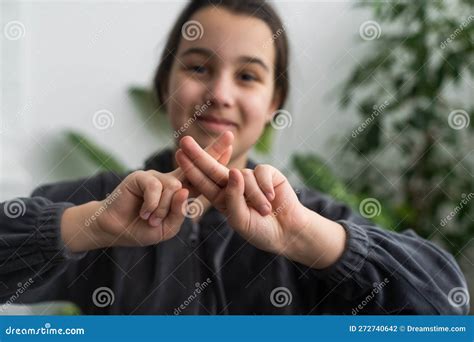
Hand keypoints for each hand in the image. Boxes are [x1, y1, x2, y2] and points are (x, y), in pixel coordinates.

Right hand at [61, 131, 233, 251]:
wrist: (114, 230)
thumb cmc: (141, 228)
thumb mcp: (167, 228)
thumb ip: (179, 213)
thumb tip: (185, 190)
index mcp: (179, 192)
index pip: (200, 176)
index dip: (214, 162)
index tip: (230, 146)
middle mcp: (170, 181)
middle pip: (194, 164)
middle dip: (213, 151)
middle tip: (230, 135)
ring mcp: (156, 176)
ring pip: (175, 188)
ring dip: (164, 209)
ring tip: (150, 219)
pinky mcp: (140, 176)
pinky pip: (156, 188)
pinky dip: (153, 205)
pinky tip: (144, 213)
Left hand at [175, 135, 306, 254]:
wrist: (288, 231)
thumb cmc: (261, 230)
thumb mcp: (241, 220)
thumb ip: (233, 198)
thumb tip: (234, 172)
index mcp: (221, 198)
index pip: (204, 182)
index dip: (192, 169)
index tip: (179, 155)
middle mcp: (233, 185)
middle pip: (214, 168)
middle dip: (199, 155)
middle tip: (184, 141)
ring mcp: (249, 178)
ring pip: (244, 177)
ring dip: (255, 196)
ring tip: (266, 211)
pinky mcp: (266, 173)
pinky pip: (261, 173)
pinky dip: (266, 187)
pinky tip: (272, 198)